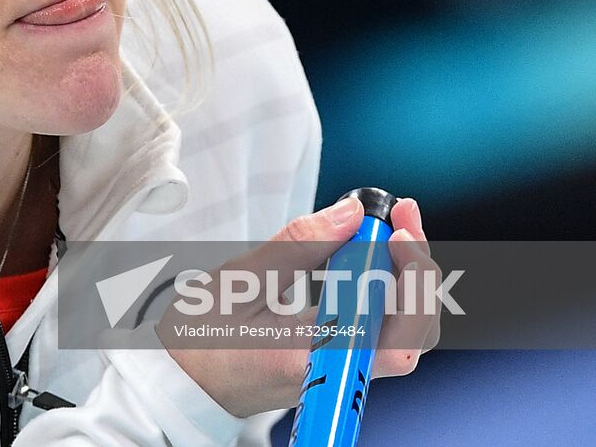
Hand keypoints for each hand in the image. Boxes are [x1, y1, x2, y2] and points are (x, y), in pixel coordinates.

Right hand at [160, 196, 439, 418]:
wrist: (176, 381)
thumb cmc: (196, 338)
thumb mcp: (238, 281)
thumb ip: (298, 246)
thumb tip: (352, 213)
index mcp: (312, 361)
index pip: (397, 339)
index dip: (412, 282)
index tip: (395, 229)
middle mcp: (334, 373)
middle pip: (413, 334)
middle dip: (419, 269)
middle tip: (400, 214)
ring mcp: (336, 370)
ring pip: (401, 331)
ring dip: (404, 275)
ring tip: (388, 225)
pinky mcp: (331, 359)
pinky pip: (377, 326)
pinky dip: (384, 284)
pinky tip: (366, 251)